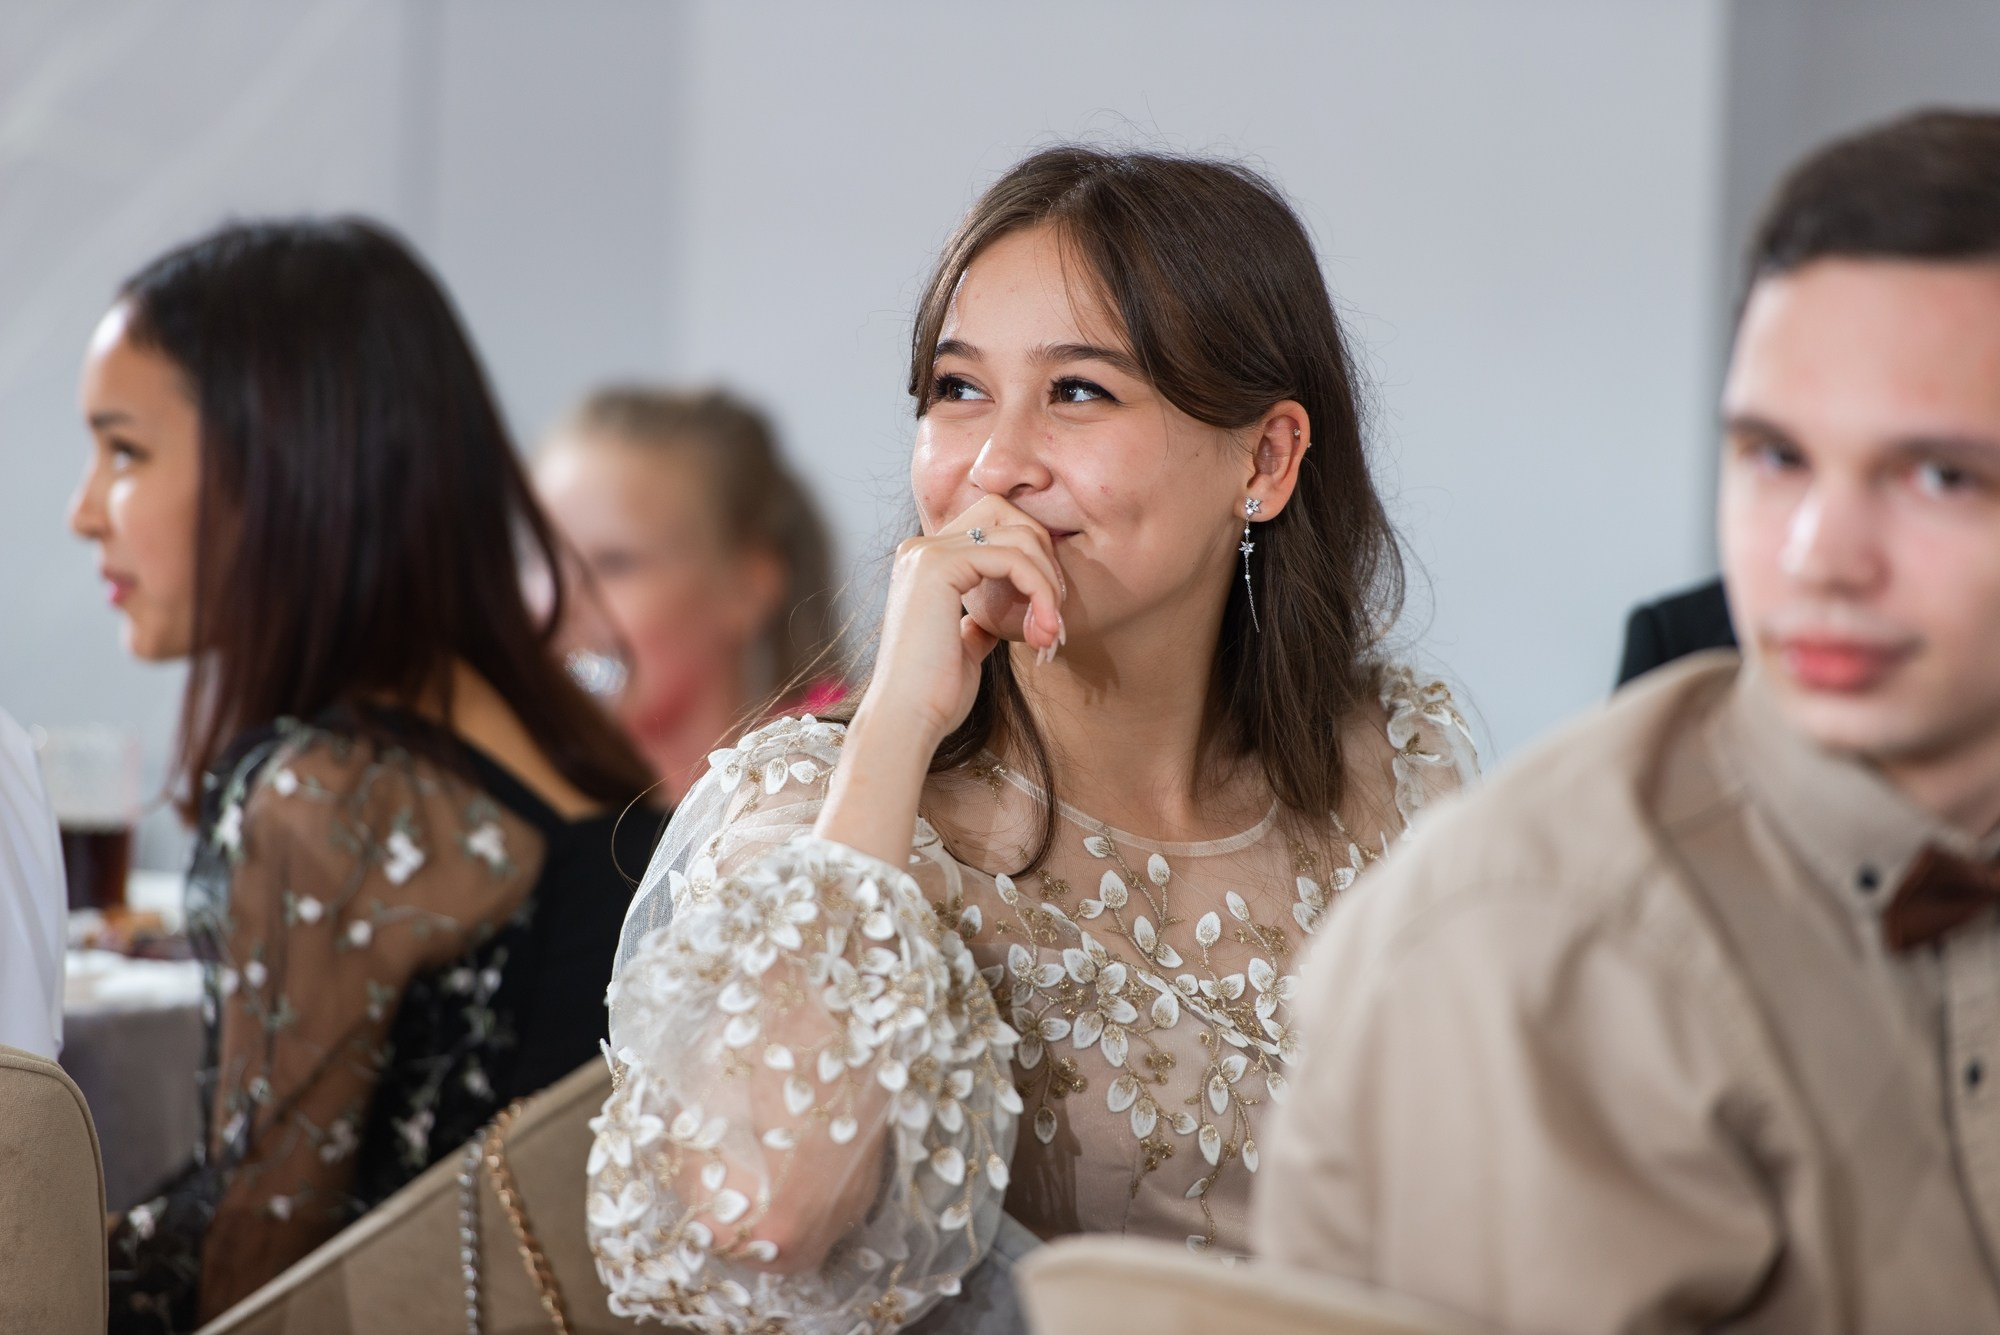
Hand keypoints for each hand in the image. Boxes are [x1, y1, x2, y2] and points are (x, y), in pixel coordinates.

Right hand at [814, 496, 1064, 865]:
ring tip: (1051, 631)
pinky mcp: (938, 567)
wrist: (908, 720)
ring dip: (1048, 583)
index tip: (1049, 614)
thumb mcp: (965, 647)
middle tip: (1055, 616)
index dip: (1034, 562)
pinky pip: (1013, 558)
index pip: (996, 527)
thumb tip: (1001, 616)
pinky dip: (1040, 590)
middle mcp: (921, 548)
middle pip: (1009, 514)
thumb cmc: (935, 696)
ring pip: (1018, 535)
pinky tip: (1043, 627)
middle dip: (1045, 559)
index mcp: (925, 562)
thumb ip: (980, 620)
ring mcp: (926, 553)